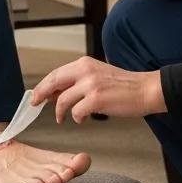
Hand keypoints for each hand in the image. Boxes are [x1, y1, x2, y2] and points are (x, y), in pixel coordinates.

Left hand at [31, 56, 165, 122]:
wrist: (145, 90)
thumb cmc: (124, 86)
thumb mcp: (97, 76)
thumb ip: (77, 82)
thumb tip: (56, 93)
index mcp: (84, 63)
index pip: (56, 73)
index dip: (43, 85)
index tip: (36, 95)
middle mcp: (85, 71)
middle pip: (53, 82)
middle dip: (41, 94)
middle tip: (35, 104)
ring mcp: (91, 84)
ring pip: (63, 100)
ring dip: (61, 112)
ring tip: (63, 118)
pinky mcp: (96, 99)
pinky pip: (77, 112)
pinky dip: (77, 118)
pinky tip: (83, 118)